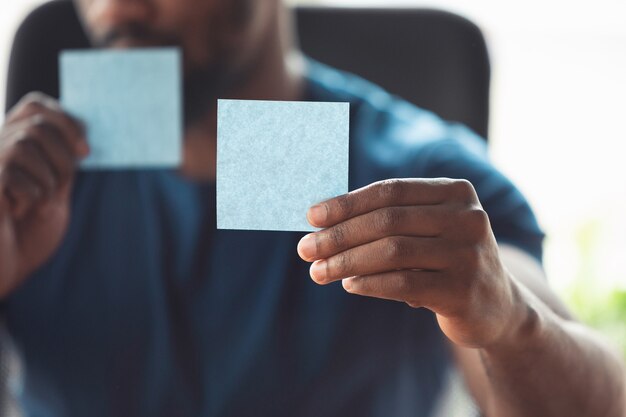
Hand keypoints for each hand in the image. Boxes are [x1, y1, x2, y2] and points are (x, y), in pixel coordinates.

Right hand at [0, 92, 88, 296]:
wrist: (3, 271)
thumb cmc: (27, 234)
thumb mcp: (54, 189)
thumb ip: (61, 159)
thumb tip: (81, 132)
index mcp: (10, 144)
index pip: (34, 105)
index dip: (65, 119)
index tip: (85, 151)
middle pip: (36, 124)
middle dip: (63, 156)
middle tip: (65, 187)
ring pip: (25, 144)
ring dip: (47, 179)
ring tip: (38, 205)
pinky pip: (11, 172)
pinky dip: (30, 195)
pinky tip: (17, 212)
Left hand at [297, 178, 525, 347]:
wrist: (498, 308)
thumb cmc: (447, 261)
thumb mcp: (428, 232)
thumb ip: (389, 221)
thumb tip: (324, 222)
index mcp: (456, 192)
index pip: (390, 191)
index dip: (347, 203)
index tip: (311, 217)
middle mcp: (467, 217)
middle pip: (387, 220)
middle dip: (339, 235)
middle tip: (305, 249)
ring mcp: (469, 254)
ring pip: (391, 251)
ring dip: (346, 261)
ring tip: (318, 271)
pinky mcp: (463, 291)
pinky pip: (403, 284)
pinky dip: (369, 283)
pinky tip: (348, 284)